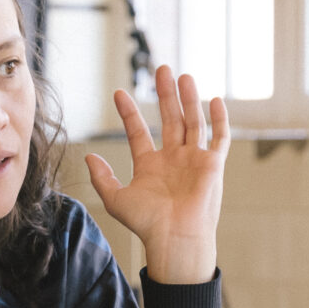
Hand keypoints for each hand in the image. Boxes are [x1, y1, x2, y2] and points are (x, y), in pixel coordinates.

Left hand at [86, 65, 228, 284]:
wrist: (175, 238)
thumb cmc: (147, 224)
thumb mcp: (116, 199)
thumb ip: (102, 177)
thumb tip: (88, 157)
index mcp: (150, 165)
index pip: (138, 131)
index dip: (128, 112)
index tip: (118, 93)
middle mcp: (173, 159)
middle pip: (169, 119)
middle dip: (165, 94)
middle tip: (161, 69)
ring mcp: (194, 160)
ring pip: (193, 122)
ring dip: (188, 99)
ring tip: (182, 76)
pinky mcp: (213, 165)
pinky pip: (219, 138)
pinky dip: (219, 119)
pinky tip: (214, 100)